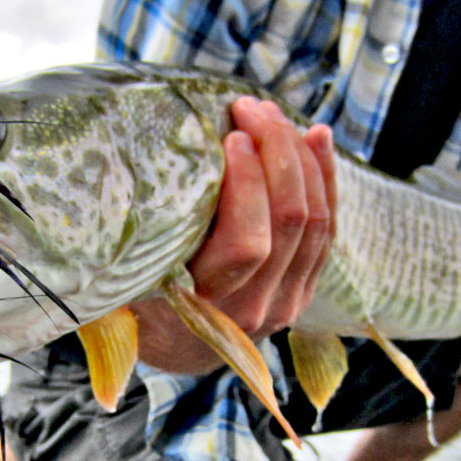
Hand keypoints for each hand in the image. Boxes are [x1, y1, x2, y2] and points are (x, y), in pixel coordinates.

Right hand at [133, 96, 335, 372]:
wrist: (177, 349)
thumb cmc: (142, 299)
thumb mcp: (131, 273)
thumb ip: (148, 232)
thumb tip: (152, 158)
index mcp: (205, 305)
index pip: (248, 242)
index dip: (249, 183)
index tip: (231, 137)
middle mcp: (253, 308)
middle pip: (290, 222)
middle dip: (276, 152)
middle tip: (251, 111)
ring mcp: (287, 301)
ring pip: (317, 222)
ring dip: (302, 158)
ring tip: (274, 116)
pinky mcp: (305, 288)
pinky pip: (329, 228)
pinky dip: (326, 178)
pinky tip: (317, 137)